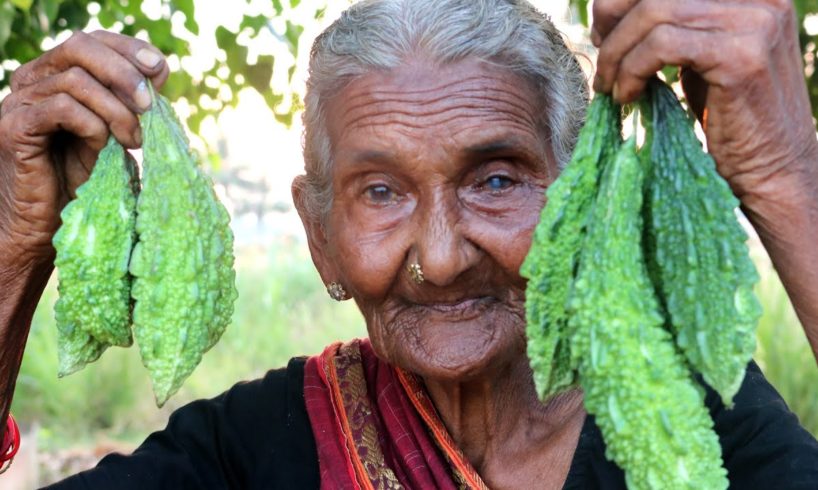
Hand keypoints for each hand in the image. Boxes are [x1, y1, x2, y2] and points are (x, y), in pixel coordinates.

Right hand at [0, 31, 167, 268]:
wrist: (46, 226)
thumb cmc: (81, 180)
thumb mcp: (113, 133)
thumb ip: (128, 102)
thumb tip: (159, 71)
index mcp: (54, 74)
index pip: (92, 39)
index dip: (129, 48)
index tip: (161, 71)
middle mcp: (31, 81)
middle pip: (79, 46)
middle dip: (125, 72)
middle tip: (150, 106)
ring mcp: (18, 102)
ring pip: (75, 79)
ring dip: (116, 109)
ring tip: (134, 140)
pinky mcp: (14, 129)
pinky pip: (61, 108)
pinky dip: (93, 124)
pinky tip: (104, 146)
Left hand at [591, 0, 817, 206]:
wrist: (770, 172)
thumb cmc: (728, 119)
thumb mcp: (700, 57)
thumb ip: (674, 27)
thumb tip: (610, 7)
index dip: (623, 1)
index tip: (602, 35)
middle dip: (614, 23)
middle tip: (601, 64)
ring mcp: (755, 22)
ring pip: (654, 12)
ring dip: (617, 54)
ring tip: (610, 88)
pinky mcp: (742, 56)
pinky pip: (661, 45)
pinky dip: (631, 70)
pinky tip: (627, 97)